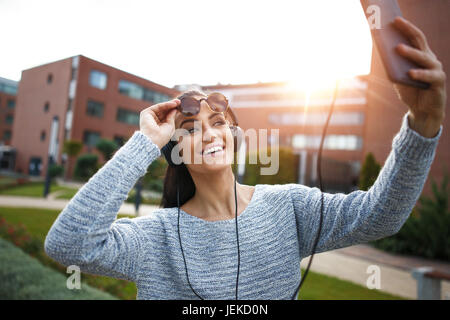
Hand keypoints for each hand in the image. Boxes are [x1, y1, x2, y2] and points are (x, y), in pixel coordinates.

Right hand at [139, 99, 180, 148]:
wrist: (154, 140)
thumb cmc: (162, 137)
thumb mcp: (170, 126)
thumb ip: (171, 117)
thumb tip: (174, 109)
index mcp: (159, 126)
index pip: (166, 116)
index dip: (173, 111)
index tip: (180, 107)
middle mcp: (153, 121)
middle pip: (164, 111)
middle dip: (172, 106)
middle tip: (179, 102)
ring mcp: (149, 117)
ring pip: (161, 108)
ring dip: (170, 104)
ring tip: (178, 102)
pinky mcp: (146, 113)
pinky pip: (158, 107)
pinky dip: (165, 104)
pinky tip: (173, 104)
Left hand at [392, 16, 445, 134]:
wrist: (422, 111)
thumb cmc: (410, 91)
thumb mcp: (398, 78)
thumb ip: (393, 66)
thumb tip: (382, 51)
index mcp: (421, 55)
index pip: (415, 37)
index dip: (406, 27)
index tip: (394, 19)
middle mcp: (430, 59)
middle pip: (420, 41)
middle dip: (408, 30)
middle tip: (396, 23)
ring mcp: (436, 70)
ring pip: (424, 58)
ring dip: (410, 53)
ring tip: (398, 48)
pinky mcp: (438, 83)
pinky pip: (430, 77)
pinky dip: (419, 75)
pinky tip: (410, 73)